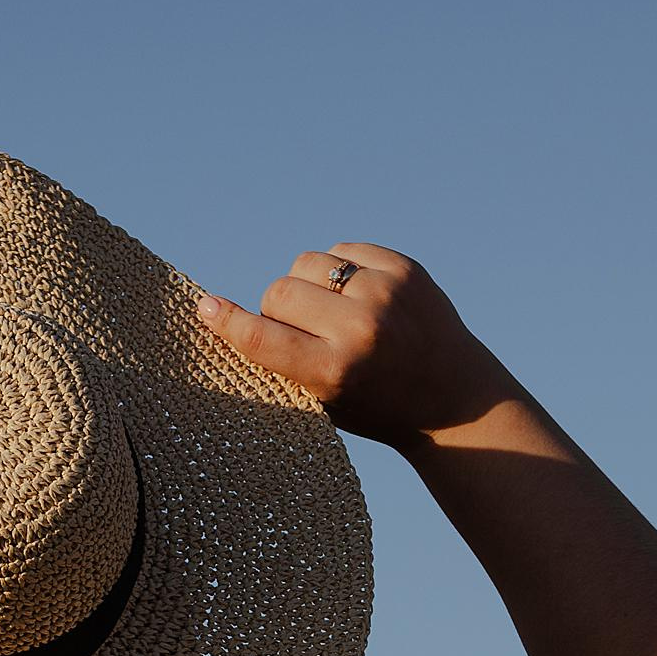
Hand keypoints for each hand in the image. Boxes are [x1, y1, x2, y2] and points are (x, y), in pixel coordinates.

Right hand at [193, 246, 510, 451]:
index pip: (265, 339)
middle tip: (301, 331)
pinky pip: (342, 249)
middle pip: (279, 292)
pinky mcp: (403, 267)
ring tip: (330, 312)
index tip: (206, 307)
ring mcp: (386, 292)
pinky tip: (357, 296)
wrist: (450, 395)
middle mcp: (360, 328)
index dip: (230, 323)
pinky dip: (339, 270)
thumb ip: (282, 363)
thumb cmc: (374, 405)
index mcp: (336, 372)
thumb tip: (224, 314)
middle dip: (278, 309)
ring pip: (307, 263)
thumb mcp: (324, 402)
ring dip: (306, 285)